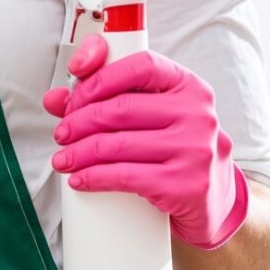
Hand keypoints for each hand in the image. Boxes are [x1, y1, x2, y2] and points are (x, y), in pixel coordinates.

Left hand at [39, 32, 248, 249]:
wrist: (214, 202)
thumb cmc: (176, 152)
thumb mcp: (153, 119)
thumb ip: (108, 100)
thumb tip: (55, 98)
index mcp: (190, 87)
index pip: (141, 66)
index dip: (100, 76)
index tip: (73, 94)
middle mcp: (198, 114)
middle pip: (122, 108)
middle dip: (80, 121)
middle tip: (61, 133)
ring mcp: (195, 150)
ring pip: (118, 145)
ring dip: (79, 153)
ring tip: (63, 159)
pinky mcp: (186, 185)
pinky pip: (125, 177)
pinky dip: (94, 178)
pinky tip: (79, 179)